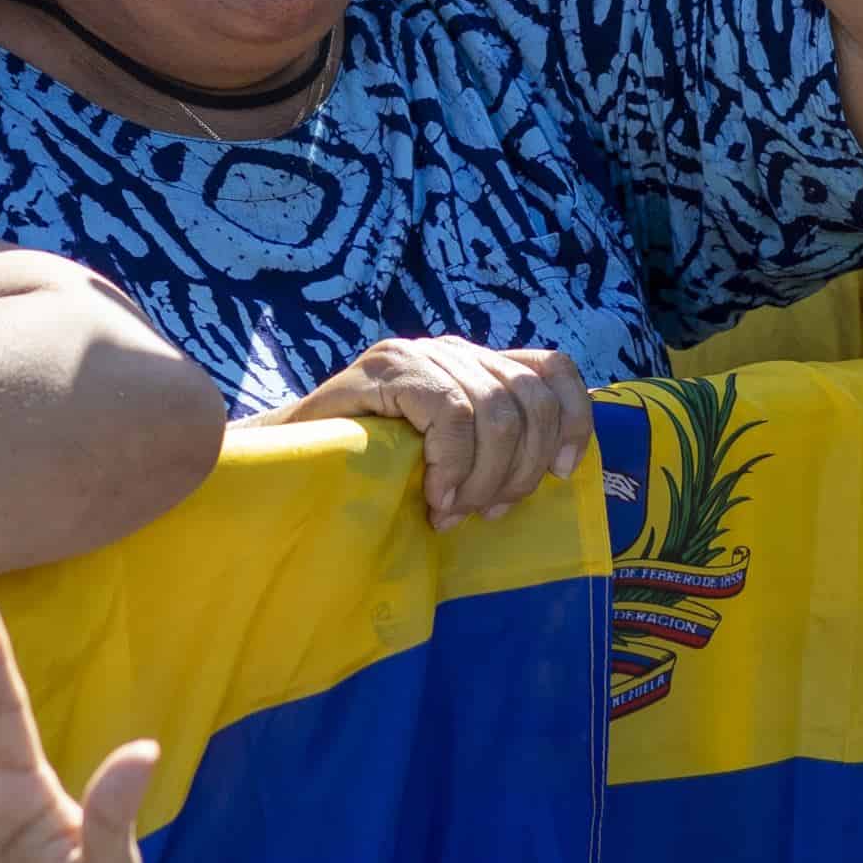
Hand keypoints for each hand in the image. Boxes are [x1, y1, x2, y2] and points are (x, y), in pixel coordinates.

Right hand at [262, 331, 591, 526]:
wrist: (289, 455)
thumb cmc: (371, 465)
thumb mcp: (446, 455)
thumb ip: (490, 447)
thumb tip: (554, 470)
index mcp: (477, 364)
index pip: (552, 368)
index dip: (573, 419)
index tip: (560, 472)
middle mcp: (454, 349)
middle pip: (529, 399)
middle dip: (518, 470)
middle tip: (485, 513)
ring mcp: (420, 354)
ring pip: (495, 411)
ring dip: (483, 477)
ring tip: (453, 512)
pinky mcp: (390, 368)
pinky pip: (451, 415)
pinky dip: (452, 465)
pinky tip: (434, 496)